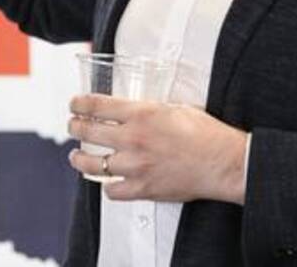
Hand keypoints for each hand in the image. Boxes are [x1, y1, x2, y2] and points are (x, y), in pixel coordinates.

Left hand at [67, 94, 247, 204]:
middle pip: (88, 132)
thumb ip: (150, 109)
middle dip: (75, 127)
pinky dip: (107, 187)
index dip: (79, 104)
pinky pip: (112, 191)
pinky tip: (107, 182)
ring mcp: (135, 165)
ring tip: (77, 157)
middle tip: (73, 126)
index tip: (74, 104)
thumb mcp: (175, 108)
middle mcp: (133, 139)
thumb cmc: (206, 134)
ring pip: (92, 164)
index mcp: (141, 114)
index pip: (97, 106)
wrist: (223, 162)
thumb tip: (135, 110)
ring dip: (80, 159)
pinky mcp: (142, 188)